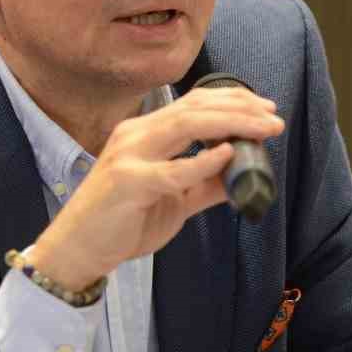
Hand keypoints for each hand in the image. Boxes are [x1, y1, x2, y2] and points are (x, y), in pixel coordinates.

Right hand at [29, 85, 283, 286]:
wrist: (77, 250)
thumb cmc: (121, 223)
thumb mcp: (172, 200)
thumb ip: (204, 184)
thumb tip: (241, 173)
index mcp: (143, 133)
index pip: (192, 104)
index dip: (231, 101)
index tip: (265, 108)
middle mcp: (134, 135)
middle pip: (193, 109)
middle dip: (239, 109)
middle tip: (274, 118)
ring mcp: (128, 156)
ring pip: (185, 126)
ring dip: (230, 125)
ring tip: (263, 131)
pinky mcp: (127, 182)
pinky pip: (172, 169)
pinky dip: (201, 161)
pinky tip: (226, 155)